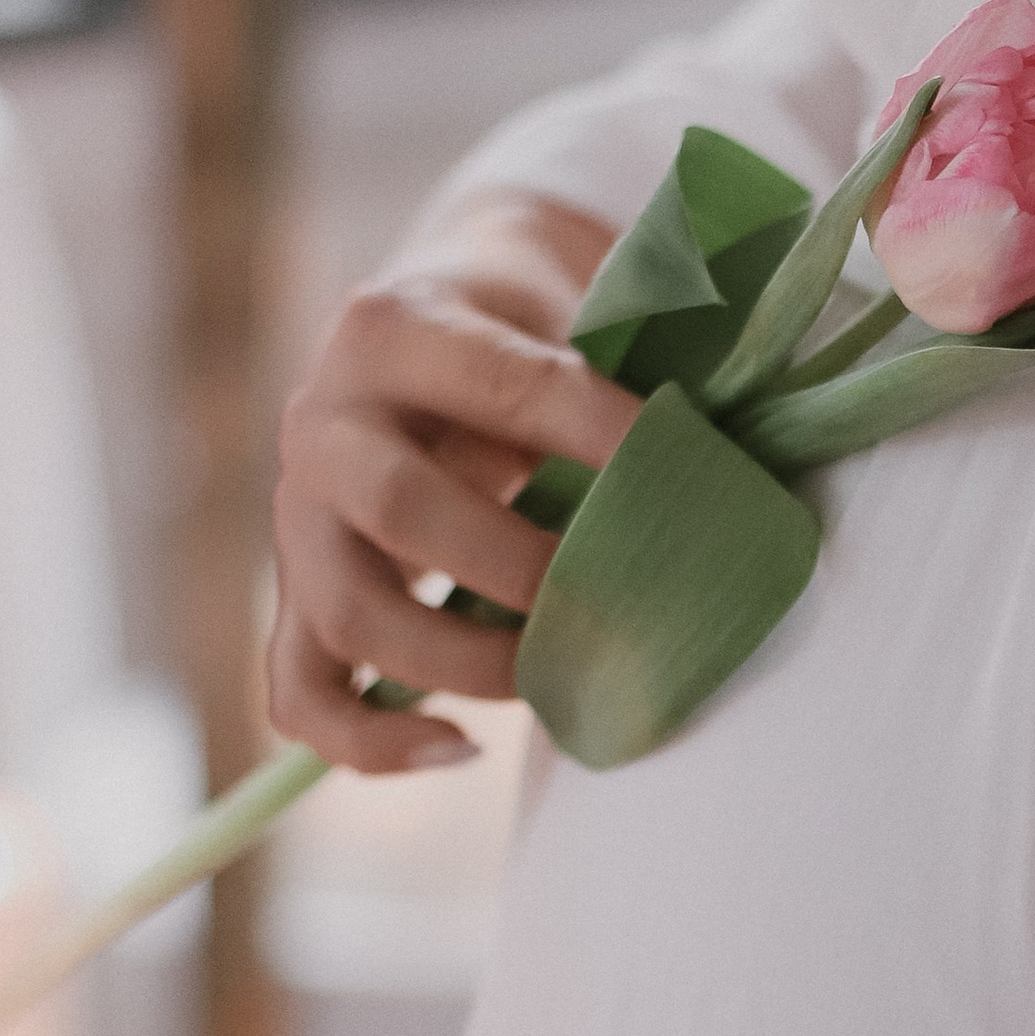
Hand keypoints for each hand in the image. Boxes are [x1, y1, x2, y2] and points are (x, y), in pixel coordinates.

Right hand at [269, 184, 636, 772]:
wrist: (436, 313)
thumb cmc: (528, 313)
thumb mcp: (569, 288)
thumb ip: (636, 339)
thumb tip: (738, 426)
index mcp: (393, 326)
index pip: (508, 389)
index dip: (606, 438)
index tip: (692, 475)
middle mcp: (322, 421)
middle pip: (399, 509)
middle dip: (521, 566)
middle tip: (617, 593)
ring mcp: (296, 517)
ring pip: (348, 614)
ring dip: (463, 662)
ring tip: (561, 670)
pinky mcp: (297, 596)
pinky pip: (303, 693)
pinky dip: (372, 740)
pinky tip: (463, 747)